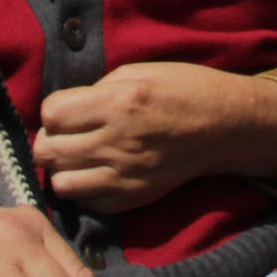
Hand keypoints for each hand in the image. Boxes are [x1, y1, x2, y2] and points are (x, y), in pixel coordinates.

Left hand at [33, 62, 276, 213]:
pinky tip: (97, 174)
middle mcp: (117, 141)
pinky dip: (85, 191)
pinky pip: (89, 204)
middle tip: (66, 135)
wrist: (227, 126)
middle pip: (48, 151)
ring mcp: (126, 175)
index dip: (53, 110)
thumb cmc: (186, 89)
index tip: (66, 109)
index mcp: (118, 103)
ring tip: (77, 158)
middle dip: (50, 139)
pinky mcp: (135, 197)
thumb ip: (99, 90)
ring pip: (61, 184)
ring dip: (63, 169)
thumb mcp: (140, 71)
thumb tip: (67, 110)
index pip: (51, 114)